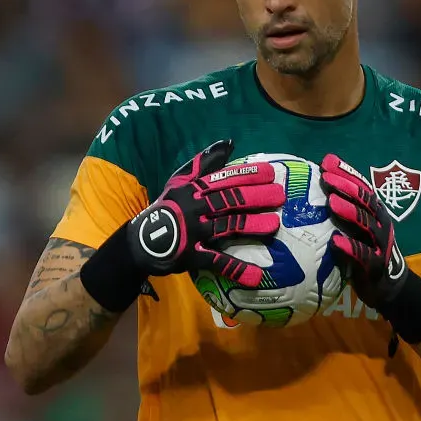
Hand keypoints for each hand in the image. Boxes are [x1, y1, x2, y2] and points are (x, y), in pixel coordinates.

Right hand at [125, 140, 285, 287]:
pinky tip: (257, 276)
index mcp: (193, 189)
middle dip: (256, 196)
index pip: (223, 178)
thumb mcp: (181, 182)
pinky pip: (218, 262)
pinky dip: (237, 270)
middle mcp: (195, 208)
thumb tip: (228, 143)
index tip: (270, 172)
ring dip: (251, 225)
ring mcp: (194, 232)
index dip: (247, 174)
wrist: (141, 242)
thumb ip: (204, 163)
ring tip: (274, 225)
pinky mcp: (192, 257)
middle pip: (229, 200)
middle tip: (279, 195)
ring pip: (226, 226)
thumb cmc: (168, 208)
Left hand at [320, 154, 408, 307]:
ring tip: (332, 202)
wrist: (388, 286)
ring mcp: (380, 244)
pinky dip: (350, 247)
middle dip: (347, 187)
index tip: (327, 162)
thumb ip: (344, 209)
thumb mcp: (357, 228)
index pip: (362, 187)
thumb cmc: (366, 250)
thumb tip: (318, 186)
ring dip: (350, 211)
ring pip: (366, 224)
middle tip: (326, 177)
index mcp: (375, 212)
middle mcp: (380, 223)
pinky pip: (363, 255)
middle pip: (366, 201)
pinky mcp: (375, 266)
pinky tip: (335, 242)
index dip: (346, 173)